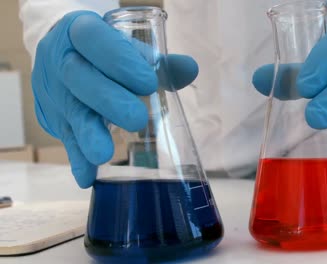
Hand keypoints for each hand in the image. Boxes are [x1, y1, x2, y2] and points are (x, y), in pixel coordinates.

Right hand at [32, 11, 197, 187]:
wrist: (62, 56)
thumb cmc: (103, 52)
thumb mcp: (126, 49)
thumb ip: (159, 62)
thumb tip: (190, 69)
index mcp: (80, 32)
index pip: (94, 40)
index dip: (119, 60)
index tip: (149, 82)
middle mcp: (62, 60)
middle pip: (79, 78)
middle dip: (108, 99)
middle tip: (137, 119)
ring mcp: (56, 92)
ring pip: (70, 111)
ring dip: (88, 134)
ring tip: (105, 154)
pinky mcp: (55, 119)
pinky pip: (65, 139)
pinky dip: (78, 159)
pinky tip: (88, 177)